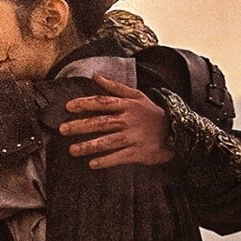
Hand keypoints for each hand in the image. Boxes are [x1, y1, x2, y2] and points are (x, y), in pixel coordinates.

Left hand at [58, 75, 173, 168]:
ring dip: (89, 146)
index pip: (102, 102)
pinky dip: (106, 161)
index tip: (68, 107)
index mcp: (128, 105)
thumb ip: (115, 87)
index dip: (85, 104)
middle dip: (80, 126)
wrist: (176, 133)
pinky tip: (92, 164)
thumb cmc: (152, 114)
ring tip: (72, 150)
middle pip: (101, 122)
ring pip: (107, 141)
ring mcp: (134, 137)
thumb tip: (96, 76)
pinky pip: (119, 157)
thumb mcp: (138, 96)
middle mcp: (129, 120)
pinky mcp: (139, 153)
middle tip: (63, 129)